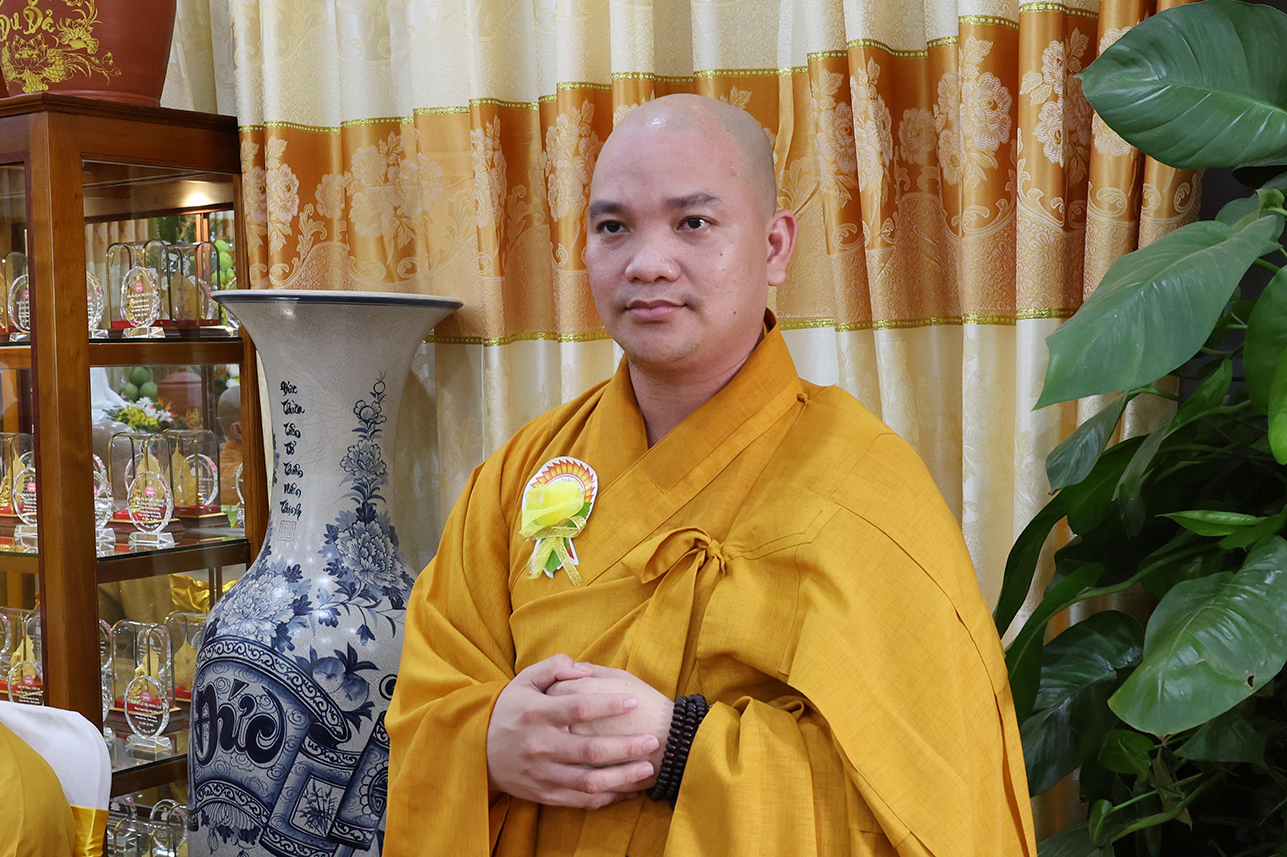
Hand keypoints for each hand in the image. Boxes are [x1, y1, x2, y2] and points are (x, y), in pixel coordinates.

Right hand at [486, 654, 659, 807]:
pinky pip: (580, 800)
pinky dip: (608, 798)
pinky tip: (629, 790)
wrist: (476, 750)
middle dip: (625, 747)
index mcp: (537, 713)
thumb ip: (555, 667)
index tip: (634, 702)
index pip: (577, 708)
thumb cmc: (510, 709)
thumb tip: (585, 669)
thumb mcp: (525, 680)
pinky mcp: (545, 794)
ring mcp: (543, 773)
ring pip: (588, 781)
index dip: (607, 705)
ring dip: (622, 777)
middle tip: (653, 740)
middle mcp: (540, 746)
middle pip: (589, 750)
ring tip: (648, 769)